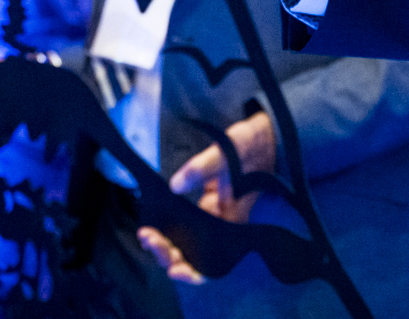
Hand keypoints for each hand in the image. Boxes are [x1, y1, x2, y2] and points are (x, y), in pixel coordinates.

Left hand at [137, 110, 277, 283]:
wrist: (262, 137)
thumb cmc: (250, 146)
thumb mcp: (228, 150)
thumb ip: (202, 168)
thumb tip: (175, 185)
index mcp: (233, 220)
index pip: (213, 258)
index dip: (194, 271)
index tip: (174, 268)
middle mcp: (223, 224)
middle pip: (194, 254)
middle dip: (168, 253)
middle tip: (147, 238)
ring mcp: (214, 216)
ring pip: (187, 242)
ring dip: (166, 243)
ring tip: (145, 234)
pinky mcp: (207, 205)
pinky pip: (186, 225)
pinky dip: (169, 229)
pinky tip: (153, 225)